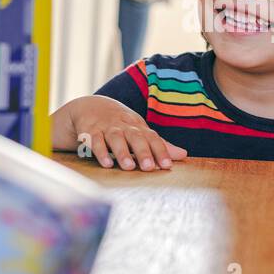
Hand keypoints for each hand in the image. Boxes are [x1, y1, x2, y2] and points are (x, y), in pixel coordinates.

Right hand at [53, 95, 188, 170]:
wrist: (90, 106)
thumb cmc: (121, 124)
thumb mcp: (140, 131)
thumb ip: (159, 145)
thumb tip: (184, 155)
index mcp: (138, 126)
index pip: (152, 137)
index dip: (160, 150)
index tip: (167, 165)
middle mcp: (124, 126)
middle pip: (135, 136)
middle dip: (142, 151)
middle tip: (149, 167)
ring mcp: (107, 128)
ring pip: (115, 138)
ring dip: (122, 152)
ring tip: (128, 166)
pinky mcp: (90, 132)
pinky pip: (95, 141)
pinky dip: (100, 152)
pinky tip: (106, 164)